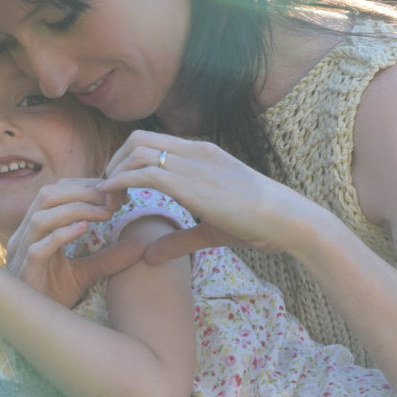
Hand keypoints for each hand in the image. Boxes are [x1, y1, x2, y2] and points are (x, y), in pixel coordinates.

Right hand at [5, 179, 147, 307]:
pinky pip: (39, 248)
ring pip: (41, 217)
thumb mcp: (85, 273)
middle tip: (112, 198)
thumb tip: (141, 244)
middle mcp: (24, 235)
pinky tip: (84, 230)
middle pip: (46, 195)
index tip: (112, 191)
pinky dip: (61, 235)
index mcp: (35, 229)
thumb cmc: (53, 297)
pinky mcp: (25, 272)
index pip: (56, 192)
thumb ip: (109, 257)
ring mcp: (21, 253)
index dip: (82, 186)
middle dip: (81, 192)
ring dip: (75, 209)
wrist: (35, 330)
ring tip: (105, 213)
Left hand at [98, 130, 330, 257]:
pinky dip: (120, 182)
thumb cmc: (258, 223)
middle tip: (107, 194)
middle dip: (114, 163)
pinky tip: (110, 197)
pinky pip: (145, 172)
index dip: (127, 161)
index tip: (117, 189)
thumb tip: (150, 257)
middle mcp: (194, 152)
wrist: (288, 220)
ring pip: (136, 152)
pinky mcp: (191, 183)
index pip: (151, 141)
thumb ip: (178, 239)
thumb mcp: (210, 230)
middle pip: (136, 139)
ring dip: (114, 173)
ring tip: (108, 201)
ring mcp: (193, 164)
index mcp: (201, 154)